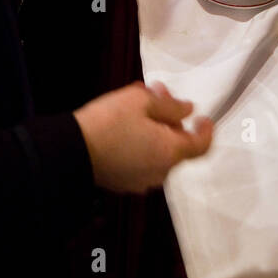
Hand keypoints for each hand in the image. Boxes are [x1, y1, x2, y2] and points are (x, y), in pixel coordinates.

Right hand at [74, 81, 212, 192]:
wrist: (71, 151)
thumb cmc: (109, 122)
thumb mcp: (140, 100)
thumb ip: (170, 105)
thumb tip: (188, 110)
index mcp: (170, 153)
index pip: (201, 146)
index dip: (206, 130)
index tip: (202, 116)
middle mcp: (160, 172)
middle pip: (176, 146)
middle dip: (170, 119)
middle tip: (157, 94)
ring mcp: (141, 181)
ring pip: (158, 152)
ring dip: (155, 130)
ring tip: (137, 107)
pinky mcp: (123, 183)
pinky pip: (141, 161)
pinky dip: (141, 144)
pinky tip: (125, 127)